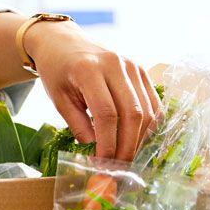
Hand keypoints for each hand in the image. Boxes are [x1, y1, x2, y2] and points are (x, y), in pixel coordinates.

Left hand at [24, 21, 161, 161]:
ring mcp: (132, 66)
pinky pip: (153, 103)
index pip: (106, 114)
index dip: (108, 143)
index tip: (102, 165)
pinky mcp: (142, 70)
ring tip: (125, 157)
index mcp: (88, 70)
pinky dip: (148, 125)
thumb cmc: (56, 71)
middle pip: (132, 113)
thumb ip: (78, 126)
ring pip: (147, 110)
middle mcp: (115, 65)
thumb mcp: (59, 99)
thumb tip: (97, 155)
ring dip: (139, 139)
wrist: (62, 42)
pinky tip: (135, 139)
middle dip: (127, 146)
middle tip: (117, 168)